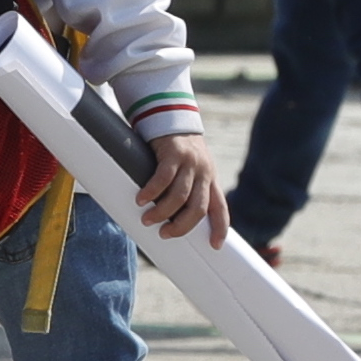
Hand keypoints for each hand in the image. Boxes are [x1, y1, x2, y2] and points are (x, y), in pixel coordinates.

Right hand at [135, 129, 227, 245]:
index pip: (220, 208)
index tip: (215, 246)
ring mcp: (190, 163)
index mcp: (210, 179)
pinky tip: (141, 199)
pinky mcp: (174, 153)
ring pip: (179, 197)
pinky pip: (163, 178)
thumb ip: (188, 187)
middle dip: (182, 226)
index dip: (220, 228)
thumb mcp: (192, 168)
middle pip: (198, 208)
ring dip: (162, 212)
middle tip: (165, 234)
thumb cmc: (177, 147)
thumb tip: (172, 216)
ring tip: (147, 219)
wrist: (172, 114)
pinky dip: (151, 192)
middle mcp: (204, 172)